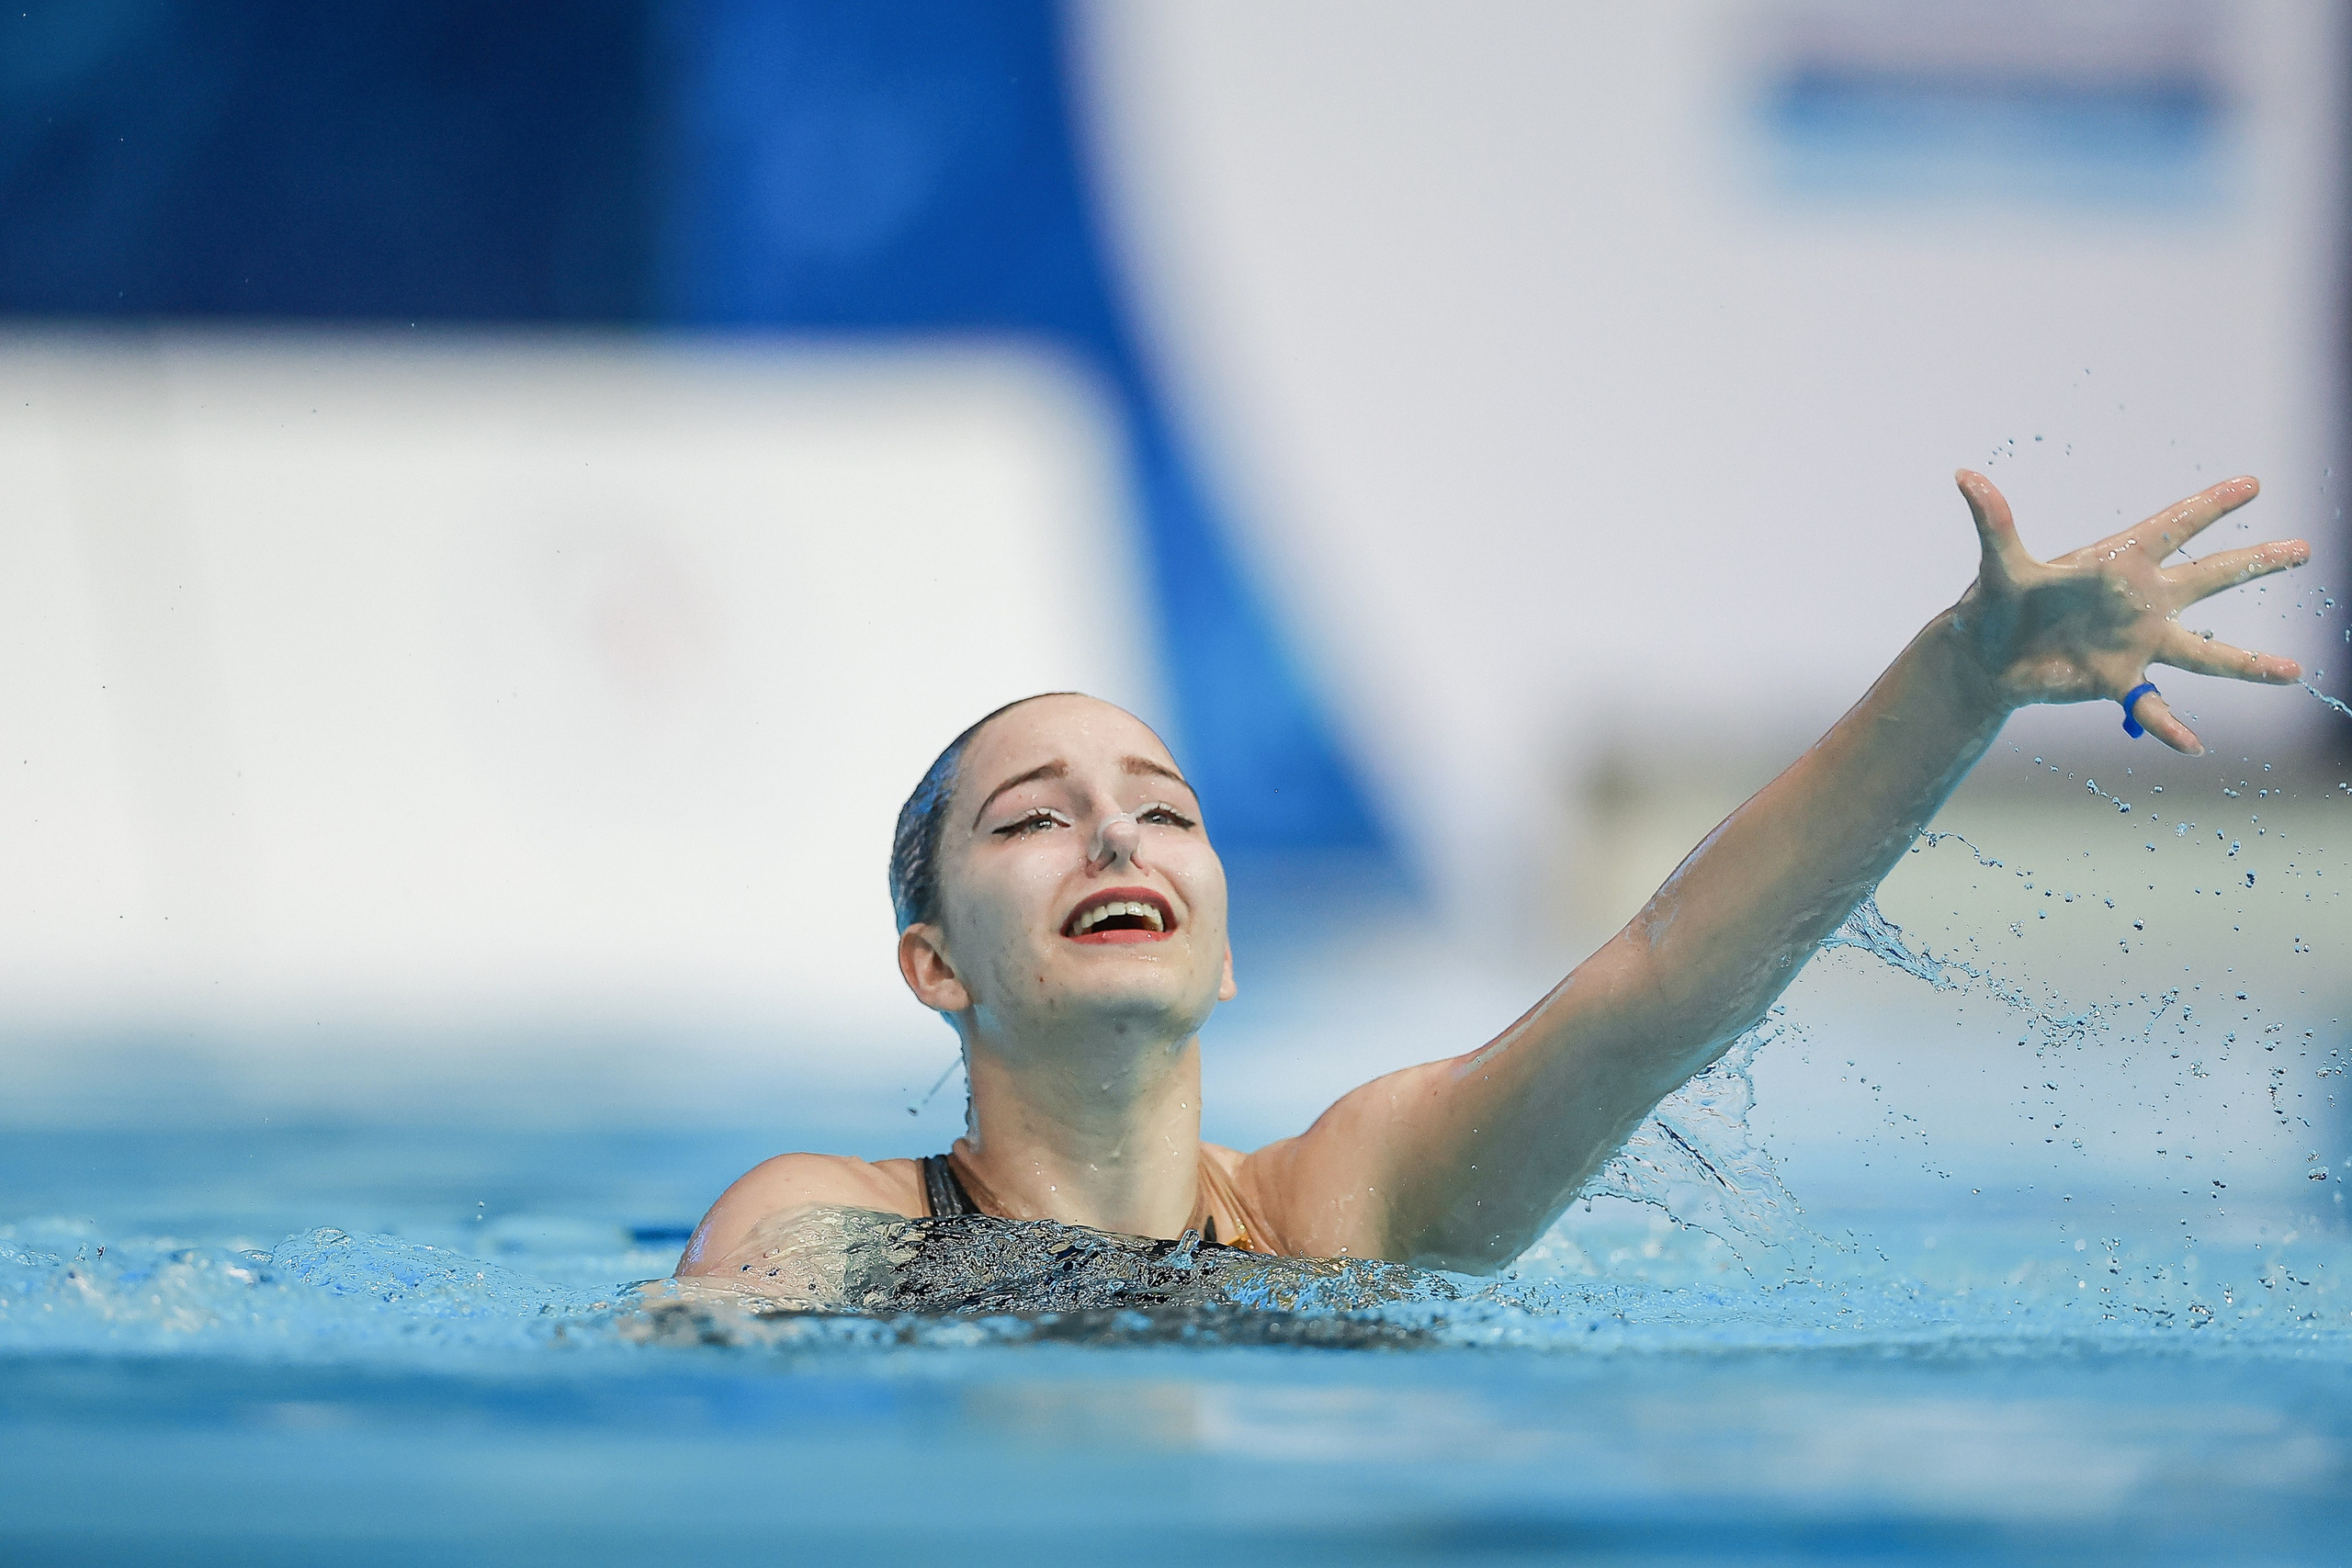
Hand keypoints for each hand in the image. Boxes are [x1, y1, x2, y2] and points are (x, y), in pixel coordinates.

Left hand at [1950, 470, 2309, 753]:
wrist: (1985, 657)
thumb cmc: (1993, 603)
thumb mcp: (1999, 566)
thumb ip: (1993, 523)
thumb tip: (1964, 477)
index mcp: (2116, 562)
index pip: (2171, 527)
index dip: (2209, 506)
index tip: (2251, 483)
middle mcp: (2138, 601)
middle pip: (2207, 579)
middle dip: (2254, 563)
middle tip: (2303, 548)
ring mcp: (2135, 643)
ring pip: (2203, 653)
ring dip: (2246, 665)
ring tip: (2292, 673)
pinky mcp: (2118, 681)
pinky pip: (2152, 706)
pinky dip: (2171, 727)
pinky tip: (2193, 746)